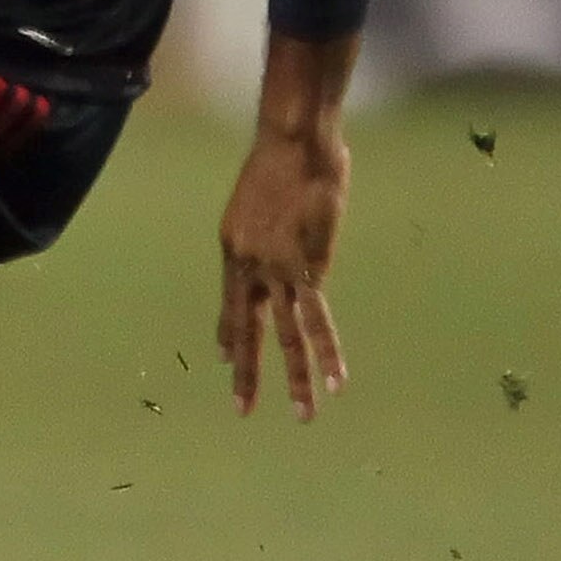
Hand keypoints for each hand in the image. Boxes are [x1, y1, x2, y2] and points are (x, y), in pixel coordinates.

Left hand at [217, 118, 349, 419]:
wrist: (292, 144)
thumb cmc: (283, 161)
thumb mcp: (262, 201)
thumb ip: (271, 229)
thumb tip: (287, 240)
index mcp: (232, 248)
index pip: (230, 303)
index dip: (228, 332)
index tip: (224, 358)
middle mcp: (246, 266)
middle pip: (246, 328)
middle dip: (246, 372)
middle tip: (243, 409)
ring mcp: (276, 271)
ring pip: (285, 336)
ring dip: (295, 378)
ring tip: (302, 415)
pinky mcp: (308, 271)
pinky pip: (317, 322)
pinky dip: (328, 354)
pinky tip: (335, 381)